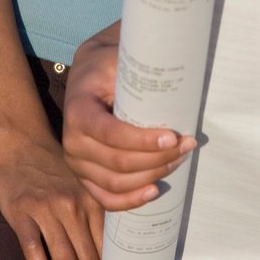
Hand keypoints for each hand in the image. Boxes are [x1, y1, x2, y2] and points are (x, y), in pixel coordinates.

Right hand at [0, 137, 102, 259]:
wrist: (22, 141)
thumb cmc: (53, 167)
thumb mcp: (82, 185)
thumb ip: (94, 213)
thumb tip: (108, 246)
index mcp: (91, 201)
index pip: (104, 244)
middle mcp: (72, 206)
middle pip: (86, 254)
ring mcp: (46, 210)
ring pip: (62, 254)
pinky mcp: (22, 213)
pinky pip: (32, 247)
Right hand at [62, 22, 195, 210]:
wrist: (89, 76)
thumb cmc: (109, 67)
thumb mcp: (119, 59)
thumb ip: (138, 66)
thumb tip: (174, 67)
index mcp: (78, 110)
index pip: (111, 134)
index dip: (143, 140)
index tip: (173, 136)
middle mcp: (72, 141)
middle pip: (119, 163)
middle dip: (158, 158)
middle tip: (188, 144)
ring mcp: (77, 163)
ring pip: (116, 183)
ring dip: (151, 175)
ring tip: (179, 160)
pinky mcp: (85, 176)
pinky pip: (106, 199)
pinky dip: (130, 200)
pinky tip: (153, 191)